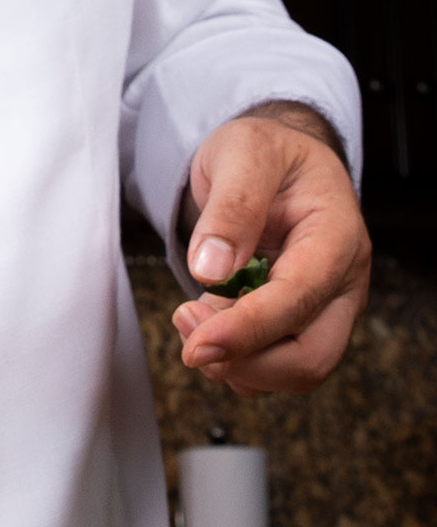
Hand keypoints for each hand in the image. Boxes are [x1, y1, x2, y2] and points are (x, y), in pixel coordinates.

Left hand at [171, 103, 370, 394]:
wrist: (272, 161)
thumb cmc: (265, 155)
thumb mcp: (244, 153)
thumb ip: (232, 206)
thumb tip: (211, 269)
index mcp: (336, 236)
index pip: (300, 300)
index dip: (248, 330)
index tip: (196, 345)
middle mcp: (340, 283)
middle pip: (309, 359)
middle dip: (242, 361)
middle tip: (186, 322)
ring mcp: (322, 310)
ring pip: (289, 372)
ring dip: (231, 363)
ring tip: (190, 314)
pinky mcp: (297, 326)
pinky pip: (268, 367)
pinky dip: (230, 360)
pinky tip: (206, 320)